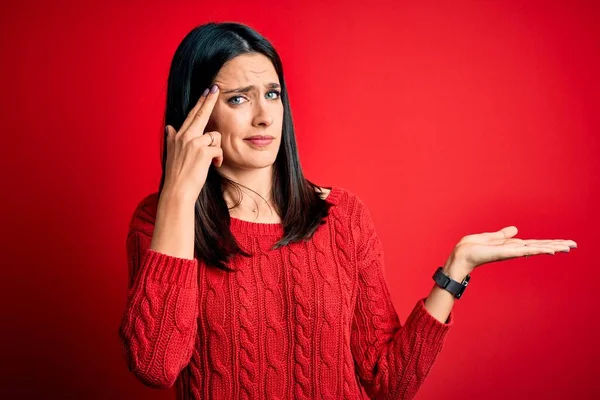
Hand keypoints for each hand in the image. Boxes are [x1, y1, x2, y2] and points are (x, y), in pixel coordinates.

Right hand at [163, 85, 223, 200]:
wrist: (177, 191)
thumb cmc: (177, 175)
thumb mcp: (172, 153)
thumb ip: (172, 139)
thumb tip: (169, 127)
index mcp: (178, 136)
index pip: (191, 115)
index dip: (199, 102)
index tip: (207, 91)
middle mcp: (184, 136)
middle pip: (201, 114)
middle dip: (209, 100)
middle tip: (216, 88)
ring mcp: (193, 143)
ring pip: (214, 136)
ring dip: (216, 149)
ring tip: (211, 161)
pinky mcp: (203, 151)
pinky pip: (218, 148)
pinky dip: (219, 158)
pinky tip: (214, 165)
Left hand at [444, 226, 577, 275]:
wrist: (460, 256)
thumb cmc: (471, 248)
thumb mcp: (489, 237)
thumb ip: (502, 234)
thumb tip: (515, 229)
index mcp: (510, 245)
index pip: (532, 243)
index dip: (547, 243)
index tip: (563, 243)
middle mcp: (513, 249)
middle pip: (538, 246)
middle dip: (556, 245)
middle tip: (574, 245)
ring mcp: (511, 252)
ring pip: (536, 248)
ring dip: (553, 247)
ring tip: (569, 247)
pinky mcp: (506, 253)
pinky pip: (525, 250)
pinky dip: (539, 249)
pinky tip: (550, 250)